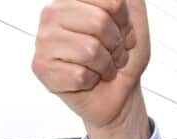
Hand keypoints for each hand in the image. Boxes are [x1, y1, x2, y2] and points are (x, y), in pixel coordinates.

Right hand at [32, 0, 150, 138]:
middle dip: (116, 46)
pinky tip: (87, 79)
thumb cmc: (122, 54)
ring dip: (106, 66)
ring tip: (102, 68)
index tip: (122, 32)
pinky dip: (92, 81)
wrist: (120, 91)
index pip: (111, 2)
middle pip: (100, 23)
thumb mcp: (135, 18)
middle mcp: (52, 12)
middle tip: (113, 54)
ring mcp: (43, 40)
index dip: (125, 23)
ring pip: (90, 50)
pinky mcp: (41, 67)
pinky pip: (80, 75)